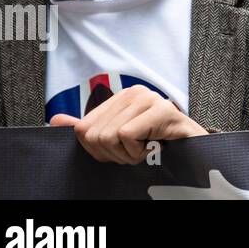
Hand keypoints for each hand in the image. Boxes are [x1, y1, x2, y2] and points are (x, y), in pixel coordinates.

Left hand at [49, 86, 206, 163]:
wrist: (194, 152)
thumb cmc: (156, 145)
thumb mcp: (118, 138)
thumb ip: (89, 128)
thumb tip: (54, 120)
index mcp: (121, 97)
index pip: (83, 129)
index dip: (98, 150)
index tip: (121, 152)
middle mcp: (134, 92)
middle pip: (94, 134)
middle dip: (112, 155)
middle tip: (134, 153)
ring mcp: (149, 98)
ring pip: (109, 136)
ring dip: (127, 155)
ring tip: (145, 149)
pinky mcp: (162, 110)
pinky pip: (127, 136)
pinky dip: (138, 152)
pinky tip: (153, 148)